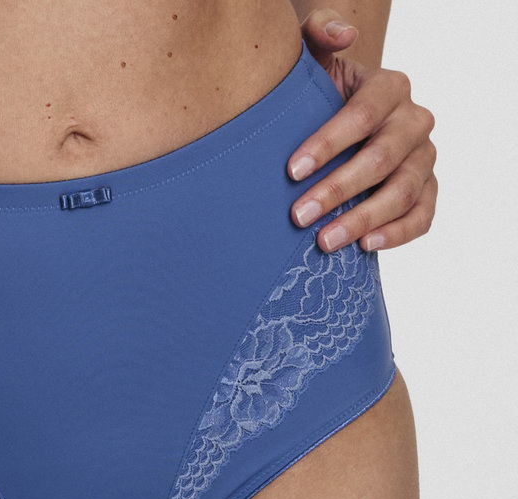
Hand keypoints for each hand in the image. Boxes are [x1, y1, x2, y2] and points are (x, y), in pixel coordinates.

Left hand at [289, 8, 437, 252]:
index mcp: (390, 87)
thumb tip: (341, 34)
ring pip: (403, 191)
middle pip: (381, 158)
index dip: (328, 144)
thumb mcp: (312, 59)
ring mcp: (424, 157)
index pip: (363, 116)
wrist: (333, 118)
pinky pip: (423, 214)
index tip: (291, 171)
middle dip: (338, 189)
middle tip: (298, 216)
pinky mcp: (426, 189)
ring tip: (324, 241)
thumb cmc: (316, 92)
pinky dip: (398, 233)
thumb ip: (319, 32)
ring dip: (363, 219)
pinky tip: (365, 247)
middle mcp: (414, 121)